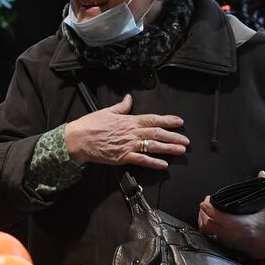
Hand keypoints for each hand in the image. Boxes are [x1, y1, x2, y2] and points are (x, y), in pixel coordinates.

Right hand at [63, 94, 188, 169]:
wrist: (78, 139)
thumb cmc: (90, 125)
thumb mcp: (107, 111)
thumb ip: (121, 106)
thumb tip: (129, 98)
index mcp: (129, 120)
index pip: (153, 119)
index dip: (168, 120)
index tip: (180, 122)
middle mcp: (132, 132)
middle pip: (157, 134)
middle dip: (173, 137)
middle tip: (186, 141)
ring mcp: (128, 145)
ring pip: (153, 146)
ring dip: (168, 149)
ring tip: (181, 151)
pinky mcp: (122, 157)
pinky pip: (141, 160)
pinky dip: (153, 162)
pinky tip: (163, 165)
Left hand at [198, 171, 264, 258]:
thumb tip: (262, 173)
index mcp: (244, 225)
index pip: (222, 219)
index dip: (211, 210)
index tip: (206, 201)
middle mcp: (233, 234)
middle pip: (209, 224)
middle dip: (204, 212)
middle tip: (207, 201)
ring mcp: (227, 240)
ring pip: (206, 230)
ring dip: (202, 218)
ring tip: (205, 207)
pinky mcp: (224, 243)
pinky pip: (208, 234)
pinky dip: (204, 225)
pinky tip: (206, 216)